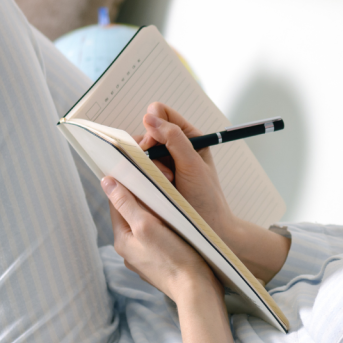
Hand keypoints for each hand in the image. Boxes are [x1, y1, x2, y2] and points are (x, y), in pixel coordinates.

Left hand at [103, 175, 216, 302]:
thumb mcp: (147, 225)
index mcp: (122, 240)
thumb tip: (106, 182)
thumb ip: (126, 203)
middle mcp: (130, 251)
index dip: (128, 186)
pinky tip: (180, 229)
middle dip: (144, 202)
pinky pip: (159, 241)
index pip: (118, 204)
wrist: (198, 289)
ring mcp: (145, 260)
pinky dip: (166, 231)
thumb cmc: (175, 257)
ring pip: (147, 229)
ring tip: (173, 207)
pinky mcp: (161, 265)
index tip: (142, 173)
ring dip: (157, 216)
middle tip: (162, 189)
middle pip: (133, 216)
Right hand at [138, 102, 236, 239]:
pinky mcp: (151, 177)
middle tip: (162, 169)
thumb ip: (174, 139)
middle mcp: (174, 147)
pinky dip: (142, 175)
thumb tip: (150, 116)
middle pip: (146, 133)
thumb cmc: (205, 197)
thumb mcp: (192, 165)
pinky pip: (136, 168)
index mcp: (190, 137)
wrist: (206, 229)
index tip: (152, 138)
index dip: (153, 122)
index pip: (162, 113)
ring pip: (139, 151)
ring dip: (147, 165)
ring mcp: (162, 162)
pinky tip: (154, 187)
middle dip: (149, 148)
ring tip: (165, 182)